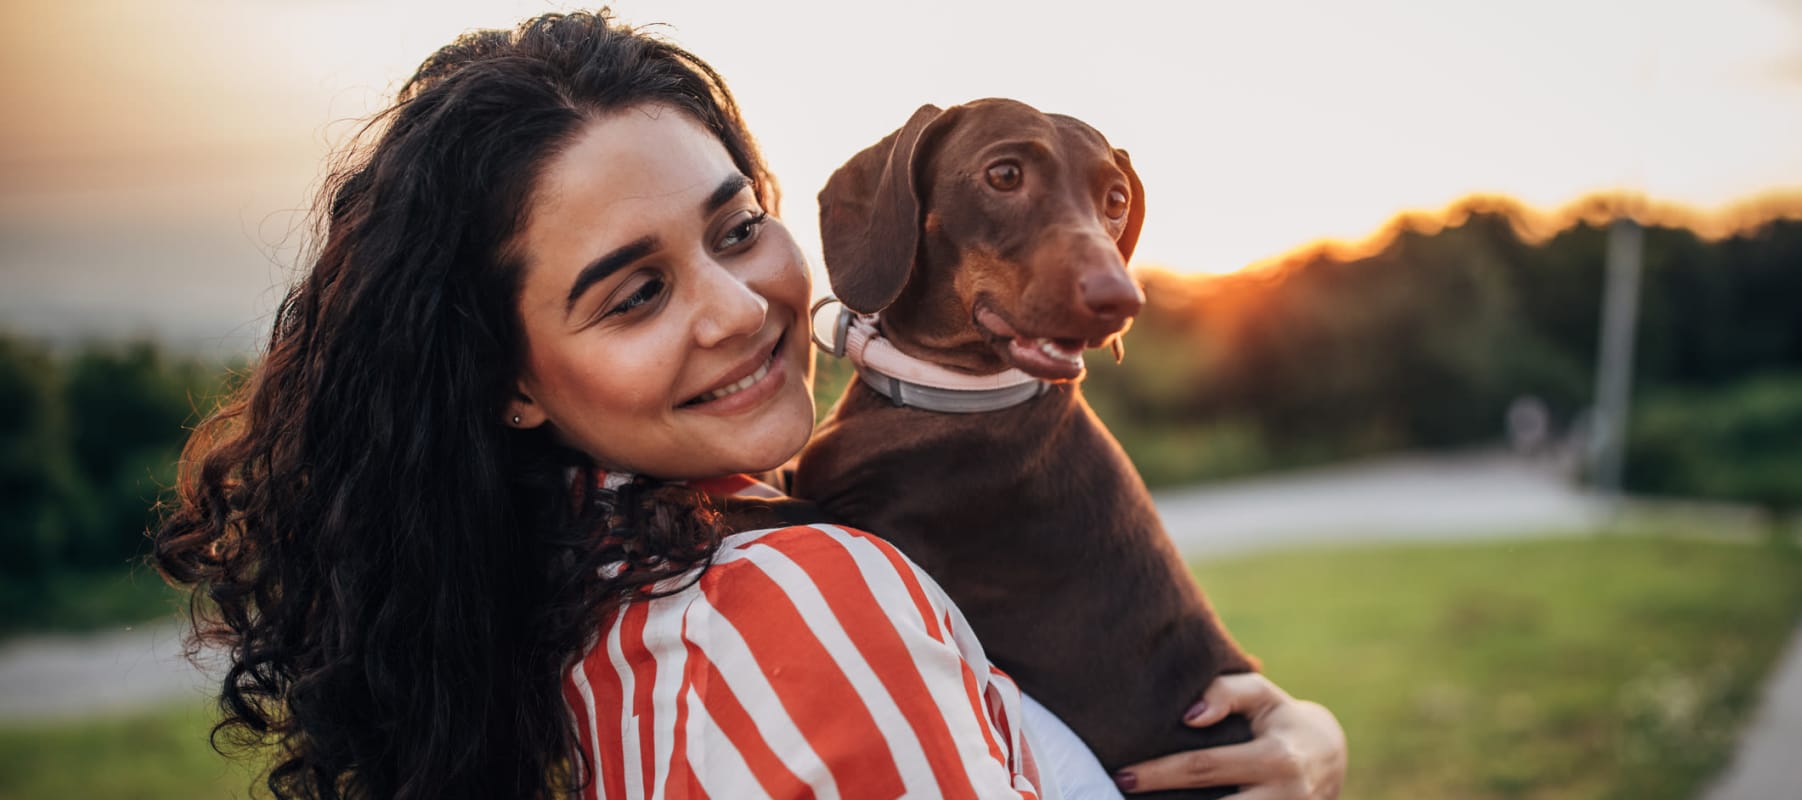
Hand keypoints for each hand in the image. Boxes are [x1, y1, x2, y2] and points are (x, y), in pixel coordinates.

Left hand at [1114, 673, 1345, 798]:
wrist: (1328, 756)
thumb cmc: (1279, 718)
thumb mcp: (1261, 694)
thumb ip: (1225, 693)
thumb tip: (1188, 717)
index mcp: (1276, 758)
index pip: (1204, 768)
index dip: (1159, 774)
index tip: (1123, 775)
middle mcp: (1284, 796)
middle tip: (1119, 796)